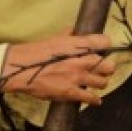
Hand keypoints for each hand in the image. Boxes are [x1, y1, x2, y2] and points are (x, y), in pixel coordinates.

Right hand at [0, 27, 114, 104]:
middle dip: (107, 68)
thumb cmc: (37, 51)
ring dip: (100, 83)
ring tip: (97, 83)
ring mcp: (78, 78)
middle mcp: (83, 61)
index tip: (103, 49)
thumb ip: (68, 34)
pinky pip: (90, 98)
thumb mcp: (55, 38)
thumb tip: (73, 30)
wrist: (22, 68)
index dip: (105, 46)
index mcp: (79, 44)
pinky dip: (94, 99)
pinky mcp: (71, 92)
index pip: (105, 42)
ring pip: (102, 83)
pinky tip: (96, 100)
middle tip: (102, 69)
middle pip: (109, 66)